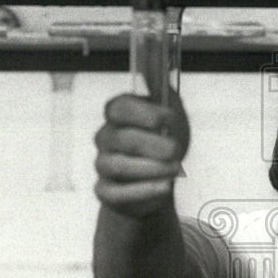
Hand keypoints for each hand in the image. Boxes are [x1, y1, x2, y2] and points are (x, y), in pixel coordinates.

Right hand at [94, 93, 189, 217]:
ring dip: (151, 168)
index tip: (168, 119)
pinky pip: (117, 193)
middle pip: (121, 138)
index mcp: (118, 114)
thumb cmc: (165, 144)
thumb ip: (169, 100)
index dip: (144, 113)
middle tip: (175, 150)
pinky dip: (144, 191)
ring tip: (175, 169)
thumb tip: (164, 84)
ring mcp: (102, 165)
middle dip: (152, 144)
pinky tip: (165, 187)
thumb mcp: (173, 120)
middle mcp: (105, 138)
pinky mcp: (105, 191)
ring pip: (118, 166)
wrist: (161, 181)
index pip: (119, 108)